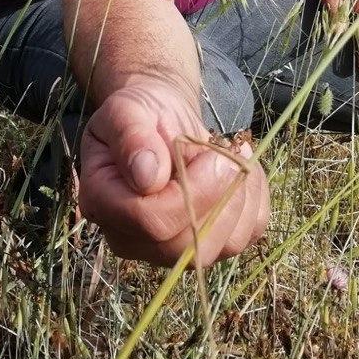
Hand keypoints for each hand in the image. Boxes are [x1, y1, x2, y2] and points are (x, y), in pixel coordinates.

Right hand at [77, 79, 269, 266]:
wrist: (161, 119)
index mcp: (104, 203)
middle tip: (225, 155)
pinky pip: (243, 237)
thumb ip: (130, 137)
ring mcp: (169, 247)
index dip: (187, 191)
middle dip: (216, 197)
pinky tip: (243, 170)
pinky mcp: (206, 243)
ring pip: (219, 248)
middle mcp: (132, 237)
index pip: (149, 221)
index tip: (206, 152)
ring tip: (234, 157)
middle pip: (184, 247)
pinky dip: (254, 201)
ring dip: (239, 198)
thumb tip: (147, 176)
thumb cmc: (140, 112)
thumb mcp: (126, 109)